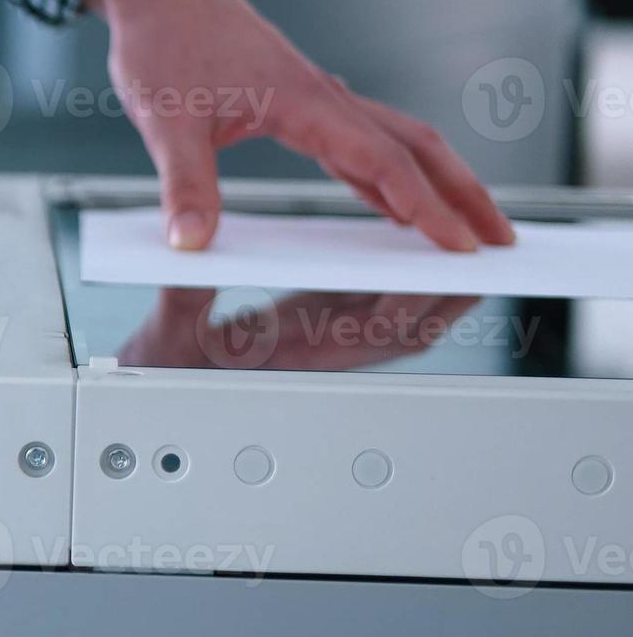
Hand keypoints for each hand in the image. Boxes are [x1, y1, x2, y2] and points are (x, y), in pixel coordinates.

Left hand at [85, 0, 515, 252]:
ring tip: (465, 226)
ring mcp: (317, 97)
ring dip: (435, 182)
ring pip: (396, 140)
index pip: (382, 161)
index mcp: (304, 101)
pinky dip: (387, 174)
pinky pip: (360, 141)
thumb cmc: (165, 44)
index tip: (459, 246)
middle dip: (462, 193)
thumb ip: (184, 184)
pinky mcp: (300, 100)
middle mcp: (324, 96)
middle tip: (500, 239)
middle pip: (415, 145)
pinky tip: (393, 203)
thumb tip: (191, 242)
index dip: (424, 207)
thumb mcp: (164, 121)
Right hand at [117, 287, 480, 370]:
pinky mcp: (314, 322)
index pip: (370, 334)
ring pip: (397, 323)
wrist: (155, 384)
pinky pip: (372, 306)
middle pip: (404, 331)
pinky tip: (408, 251)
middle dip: (447, 299)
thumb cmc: (163, 370)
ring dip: (434, 294)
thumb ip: (184, 295)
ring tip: (460, 252)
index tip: (436, 275)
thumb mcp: (169, 329)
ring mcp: (321, 339)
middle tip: (482, 260)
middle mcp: (317, 352)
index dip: (409, 304)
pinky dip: (401, 282)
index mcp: (293, 359)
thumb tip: (193, 254)